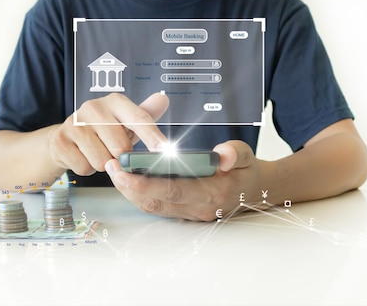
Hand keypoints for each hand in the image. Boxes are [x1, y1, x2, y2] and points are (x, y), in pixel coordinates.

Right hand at [48, 93, 168, 175]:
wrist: (66, 137)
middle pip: (120, 147)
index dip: (153, 137)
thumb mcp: (125, 122)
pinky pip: (83, 167)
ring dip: (102, 164)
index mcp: (115, 101)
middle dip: (120, 157)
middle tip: (112, 150)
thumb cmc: (102, 131)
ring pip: (101, 161)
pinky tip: (82, 156)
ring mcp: (74, 123)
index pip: (139, 119)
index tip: (164, 151)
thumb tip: (163, 99)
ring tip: (96, 152)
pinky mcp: (60, 140)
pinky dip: (85, 168)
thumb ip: (146, 114)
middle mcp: (94, 107)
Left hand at [105, 140, 262, 220]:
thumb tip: (222, 155)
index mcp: (213, 193)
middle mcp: (198, 207)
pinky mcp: (183, 212)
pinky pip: (156, 206)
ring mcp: (189, 213)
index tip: (125, 172)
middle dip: (129, 186)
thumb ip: (235, 154)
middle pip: (156, 201)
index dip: (146, 183)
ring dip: (130, 191)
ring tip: (114, 170)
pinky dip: (138, 194)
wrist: (255, 191)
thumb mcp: (247, 156)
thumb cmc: (246, 171)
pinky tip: (126, 179)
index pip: (174, 190)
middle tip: (111, 168)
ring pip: (153, 206)